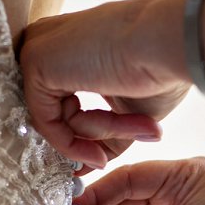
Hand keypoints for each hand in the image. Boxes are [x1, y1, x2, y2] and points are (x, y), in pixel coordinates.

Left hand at [20, 0, 190, 167]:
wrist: (169, 42)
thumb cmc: (161, 67)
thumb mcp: (132, 108)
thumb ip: (106, 131)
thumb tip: (91, 163)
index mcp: (72, 44)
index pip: (61, 98)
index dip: (78, 133)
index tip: (99, 159)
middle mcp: (51, 41)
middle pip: (55, 108)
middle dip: (84, 138)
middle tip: (102, 161)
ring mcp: (39, 47)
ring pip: (54, 116)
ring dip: (96, 136)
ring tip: (137, 130)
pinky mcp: (34, 61)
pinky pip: (45, 121)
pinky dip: (72, 143)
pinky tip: (99, 153)